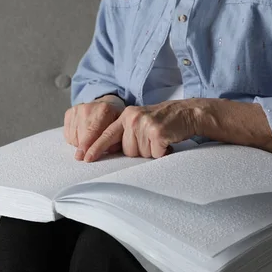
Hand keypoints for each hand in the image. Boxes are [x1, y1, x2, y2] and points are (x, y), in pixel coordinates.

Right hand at [64, 95, 125, 160]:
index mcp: (104, 110)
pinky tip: (82, 135)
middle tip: (94, 150)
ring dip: (80, 144)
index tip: (86, 158)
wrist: (105, 103)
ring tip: (90, 140)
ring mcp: (77, 110)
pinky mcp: (69, 113)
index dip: (89, 146)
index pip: (93, 131)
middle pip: (82, 137)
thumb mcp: (122, 126)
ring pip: (73, 138)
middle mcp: (88, 108)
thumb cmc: (114, 118)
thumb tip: (109, 150)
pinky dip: (74, 139)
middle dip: (87, 148)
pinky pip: (67, 135)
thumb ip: (119, 138)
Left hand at [83, 100, 198, 161]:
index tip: (84, 158)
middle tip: (151, 140)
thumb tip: (107, 150)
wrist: (187, 113)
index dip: (95, 147)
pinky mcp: (157, 132)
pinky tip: (167, 141)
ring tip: (159, 139)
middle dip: (140, 150)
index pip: (106, 134)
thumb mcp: (139, 121)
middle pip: (127, 151)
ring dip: (151, 151)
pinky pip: (154, 154)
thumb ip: (124, 133)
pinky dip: (162, 152)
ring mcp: (145, 124)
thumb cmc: (162, 121)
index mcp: (126, 115)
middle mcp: (132, 118)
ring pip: (141, 154)